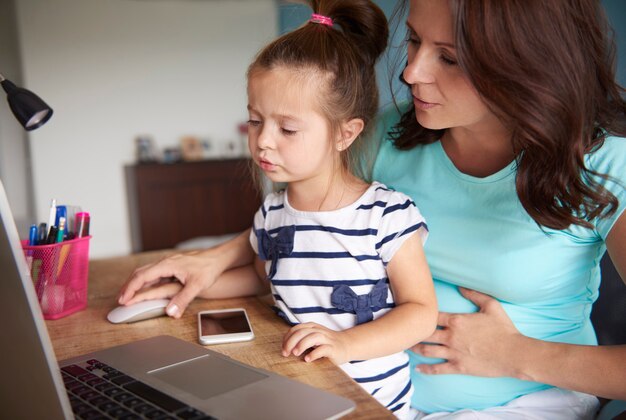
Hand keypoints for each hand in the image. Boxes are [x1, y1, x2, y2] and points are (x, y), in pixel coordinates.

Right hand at [117, 251, 220, 318]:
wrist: (218, 258)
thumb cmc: (208, 269)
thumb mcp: (197, 285)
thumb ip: (183, 299)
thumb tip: (170, 312)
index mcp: (166, 264)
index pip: (142, 277)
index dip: (130, 289)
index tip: (123, 300)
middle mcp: (164, 262)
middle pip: (140, 273)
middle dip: (128, 287)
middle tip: (121, 300)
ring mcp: (168, 264)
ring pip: (146, 273)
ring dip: (136, 284)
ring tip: (128, 296)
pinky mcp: (171, 267)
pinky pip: (153, 274)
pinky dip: (145, 283)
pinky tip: (144, 290)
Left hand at [282, 322, 350, 364]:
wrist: (347, 345)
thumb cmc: (326, 343)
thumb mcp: (313, 337)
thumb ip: (301, 339)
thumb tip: (286, 347)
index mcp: (312, 327)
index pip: (296, 329)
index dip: (287, 338)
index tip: (283, 349)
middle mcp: (318, 331)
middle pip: (302, 332)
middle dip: (291, 342)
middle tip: (285, 353)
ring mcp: (326, 339)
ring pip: (313, 337)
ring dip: (302, 344)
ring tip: (295, 353)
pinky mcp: (333, 348)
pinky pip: (323, 349)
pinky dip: (314, 353)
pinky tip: (307, 359)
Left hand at [411, 287, 525, 377]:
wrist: (514, 353)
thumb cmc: (504, 329)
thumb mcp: (491, 305)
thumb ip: (474, 294)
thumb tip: (460, 286)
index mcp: (457, 320)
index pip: (432, 315)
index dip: (422, 314)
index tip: (413, 313)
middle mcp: (451, 336)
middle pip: (425, 332)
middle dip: (413, 331)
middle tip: (404, 330)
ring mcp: (453, 352)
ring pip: (427, 350)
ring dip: (415, 348)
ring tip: (407, 346)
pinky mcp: (458, 367)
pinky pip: (438, 369)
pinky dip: (426, 369)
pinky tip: (418, 369)